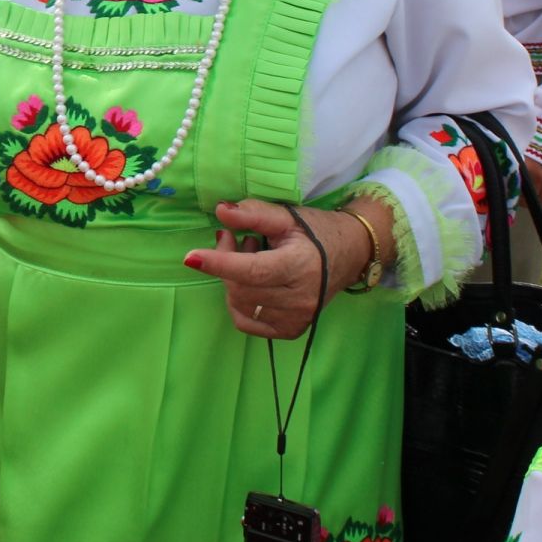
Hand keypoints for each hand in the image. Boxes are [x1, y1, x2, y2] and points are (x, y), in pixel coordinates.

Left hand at [186, 199, 365, 338]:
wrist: (350, 254)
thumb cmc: (317, 232)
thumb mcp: (287, 216)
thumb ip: (253, 213)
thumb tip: (220, 212)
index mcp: (301, 266)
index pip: (253, 270)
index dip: (220, 263)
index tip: (191, 257)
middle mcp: (301, 299)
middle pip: (241, 287)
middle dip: (226, 260)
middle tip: (237, 238)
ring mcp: (297, 319)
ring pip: (241, 304)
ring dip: (234, 279)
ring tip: (252, 256)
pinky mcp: (291, 330)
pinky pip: (247, 322)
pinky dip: (239, 301)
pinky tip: (251, 282)